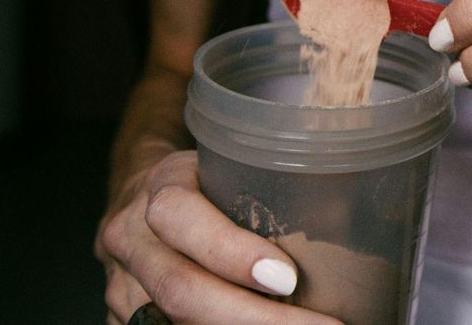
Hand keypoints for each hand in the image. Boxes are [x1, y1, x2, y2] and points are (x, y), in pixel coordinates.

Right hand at [96, 150, 341, 324]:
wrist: (144, 197)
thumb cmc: (206, 179)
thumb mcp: (232, 164)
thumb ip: (273, 186)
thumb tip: (349, 217)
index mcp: (161, 188)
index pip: (183, 220)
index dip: (233, 254)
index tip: (289, 279)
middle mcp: (132, 239)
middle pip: (181, 290)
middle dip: (254, 320)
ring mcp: (122, 287)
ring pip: (175, 323)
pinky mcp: (127, 320)